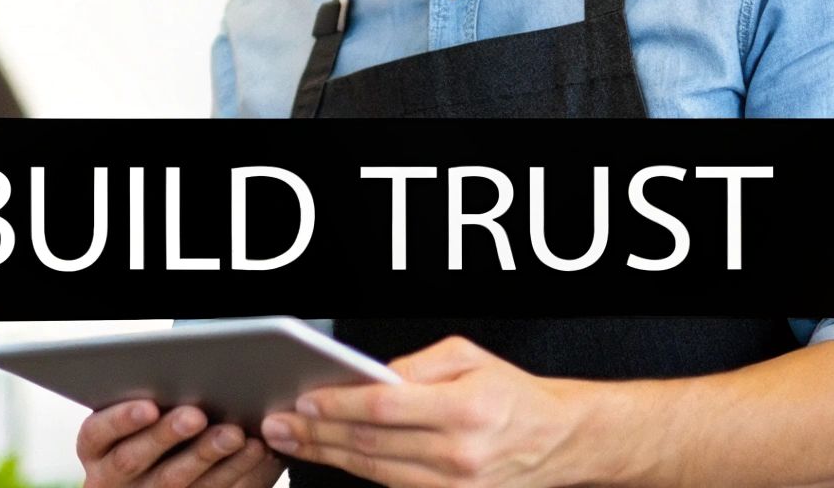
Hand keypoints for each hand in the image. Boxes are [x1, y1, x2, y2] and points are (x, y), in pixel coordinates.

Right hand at [78, 400, 286, 487]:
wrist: (162, 477)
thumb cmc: (152, 430)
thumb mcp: (138, 417)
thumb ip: (150, 403)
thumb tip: (180, 376)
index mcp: (97, 447)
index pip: (97, 433)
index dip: (122, 419)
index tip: (150, 406)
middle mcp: (111, 478)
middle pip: (133, 459)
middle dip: (167, 435)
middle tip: (198, 415)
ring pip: (173, 483)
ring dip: (207, 456)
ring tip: (236, 434)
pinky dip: (236, 473)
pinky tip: (257, 452)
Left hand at [260, 336, 591, 487]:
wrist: (557, 440)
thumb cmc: (512, 393)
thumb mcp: (468, 358)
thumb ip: (415, 366)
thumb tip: (366, 378)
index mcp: (463, 410)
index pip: (384, 409)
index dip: (337, 406)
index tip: (303, 400)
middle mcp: (458, 454)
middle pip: (369, 445)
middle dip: (316, 434)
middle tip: (276, 424)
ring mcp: (453, 486)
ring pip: (374, 471)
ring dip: (326, 456)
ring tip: (290, 441)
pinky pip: (392, 485)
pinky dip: (357, 471)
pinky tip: (331, 456)